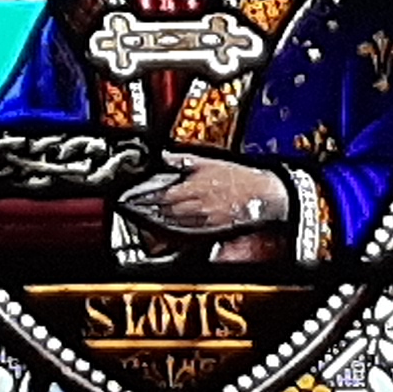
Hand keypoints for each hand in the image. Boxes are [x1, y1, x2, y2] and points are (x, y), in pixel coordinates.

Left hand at [116, 153, 289, 237]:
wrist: (261, 194)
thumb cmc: (237, 177)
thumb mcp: (208, 162)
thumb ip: (183, 161)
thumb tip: (164, 157)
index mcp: (193, 188)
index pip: (162, 195)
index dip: (144, 198)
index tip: (131, 199)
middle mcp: (196, 206)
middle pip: (164, 212)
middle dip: (147, 213)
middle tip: (132, 212)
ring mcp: (204, 221)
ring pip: (174, 225)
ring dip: (157, 225)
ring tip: (143, 224)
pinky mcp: (212, 230)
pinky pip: (189, 234)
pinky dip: (174, 234)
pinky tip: (166, 234)